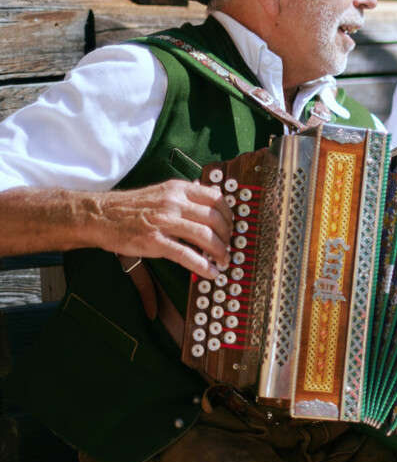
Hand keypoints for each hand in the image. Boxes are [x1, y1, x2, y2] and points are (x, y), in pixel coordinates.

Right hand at [94, 180, 233, 278]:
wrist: (99, 215)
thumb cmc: (131, 207)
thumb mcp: (162, 192)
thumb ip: (187, 195)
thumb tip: (216, 196)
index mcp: (178, 189)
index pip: (216, 198)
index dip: (229, 215)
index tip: (232, 227)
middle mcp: (174, 202)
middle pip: (214, 219)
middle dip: (227, 237)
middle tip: (229, 248)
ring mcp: (164, 221)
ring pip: (204, 236)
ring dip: (219, 252)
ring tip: (223, 261)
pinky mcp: (153, 241)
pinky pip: (186, 254)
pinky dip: (202, 265)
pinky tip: (209, 272)